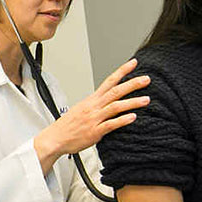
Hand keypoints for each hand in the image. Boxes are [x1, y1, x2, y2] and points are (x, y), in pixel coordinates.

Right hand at [34, 58, 149, 168]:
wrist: (55, 138)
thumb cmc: (68, 126)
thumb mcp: (82, 109)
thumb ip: (96, 105)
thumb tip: (107, 102)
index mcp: (91, 100)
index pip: (109, 81)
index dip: (122, 71)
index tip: (133, 63)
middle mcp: (94, 106)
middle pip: (115, 91)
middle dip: (132, 84)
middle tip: (146, 79)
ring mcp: (95, 118)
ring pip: (115, 106)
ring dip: (132, 102)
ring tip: (146, 100)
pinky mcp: (95, 131)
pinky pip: (111, 124)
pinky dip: (122, 120)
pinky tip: (133, 117)